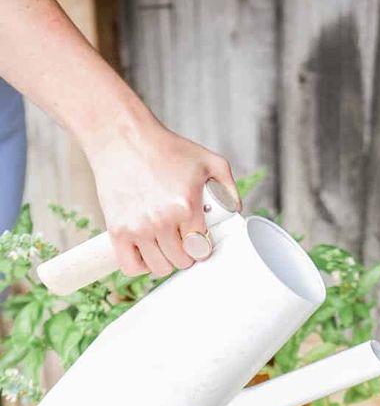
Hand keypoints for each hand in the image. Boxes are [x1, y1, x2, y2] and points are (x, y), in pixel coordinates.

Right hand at [86, 113, 239, 277]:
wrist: (122, 138)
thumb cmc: (165, 148)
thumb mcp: (208, 160)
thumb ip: (228, 186)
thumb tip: (236, 211)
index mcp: (186, 205)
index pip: (201, 249)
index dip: (203, 248)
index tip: (200, 243)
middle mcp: (162, 220)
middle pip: (181, 262)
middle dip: (186, 255)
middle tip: (182, 242)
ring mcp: (138, 227)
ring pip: (159, 268)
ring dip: (165, 261)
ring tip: (165, 247)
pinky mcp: (117, 230)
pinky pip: (131, 266)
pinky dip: (140, 265)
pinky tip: (145, 252)